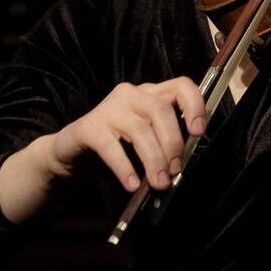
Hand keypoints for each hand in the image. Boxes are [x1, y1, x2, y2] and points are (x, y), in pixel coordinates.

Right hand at [48, 77, 206, 192]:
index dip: (194, 106)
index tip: (198, 132)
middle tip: (175, 170)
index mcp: (151, 95)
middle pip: (161, 110)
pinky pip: (111, 146)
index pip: (181, 86)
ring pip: (139, 129)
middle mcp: (131, 95)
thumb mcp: (145, 143)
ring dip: (153, 159)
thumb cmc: (116, 147)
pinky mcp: (89, 127)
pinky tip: (132, 184)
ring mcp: (109, 108)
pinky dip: (125, 168)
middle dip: (173, 143)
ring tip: (159, 182)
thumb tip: (181, 165)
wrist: (72, 153)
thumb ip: (164, 145)